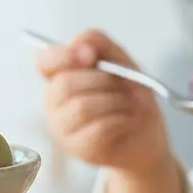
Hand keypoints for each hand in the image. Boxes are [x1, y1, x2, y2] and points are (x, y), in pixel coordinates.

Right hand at [36, 29, 169, 173]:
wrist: (148, 138)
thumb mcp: (122, 63)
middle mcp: (54, 103)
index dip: (62, 56)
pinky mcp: (79, 149)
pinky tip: (126, 122)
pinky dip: (120, 121)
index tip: (89, 56)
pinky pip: (97, 128)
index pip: (45, 62)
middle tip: (123, 88)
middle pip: (65, 83)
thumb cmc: (131, 100)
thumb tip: (81, 47)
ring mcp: (62, 128)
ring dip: (116, 102)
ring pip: (82, 106)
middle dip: (103, 81)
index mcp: (61, 78)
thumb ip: (100, 44)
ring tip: (128, 107)